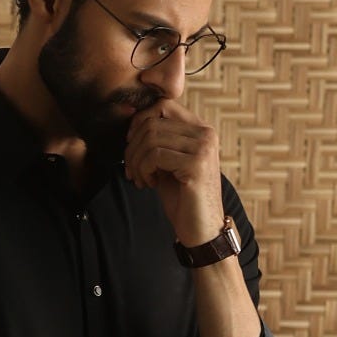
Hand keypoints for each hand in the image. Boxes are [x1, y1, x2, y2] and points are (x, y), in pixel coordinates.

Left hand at [123, 98, 224, 247]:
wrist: (202, 231)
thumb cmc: (183, 199)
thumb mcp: (168, 163)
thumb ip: (157, 141)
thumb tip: (131, 118)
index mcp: (201, 129)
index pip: (163, 105)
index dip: (140, 121)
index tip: (131, 144)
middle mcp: (206, 133)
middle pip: (153, 121)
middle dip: (133, 146)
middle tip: (132, 170)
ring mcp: (203, 147)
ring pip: (151, 138)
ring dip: (136, 160)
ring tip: (141, 179)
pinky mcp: (196, 164)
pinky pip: (155, 155)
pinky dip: (144, 170)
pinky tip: (150, 184)